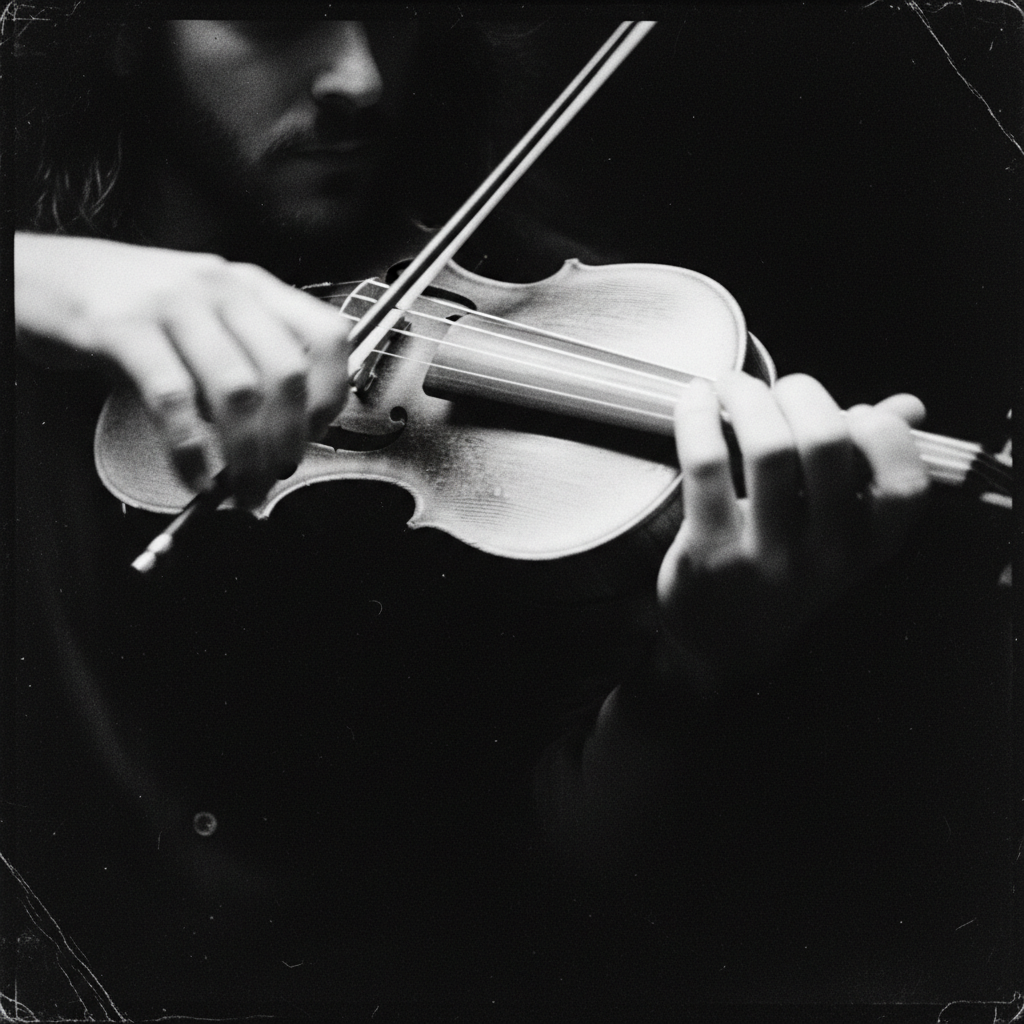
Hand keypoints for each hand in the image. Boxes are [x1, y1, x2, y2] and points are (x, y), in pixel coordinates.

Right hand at [15, 232, 351, 505]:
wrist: (39, 273)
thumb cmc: (128, 305)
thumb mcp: (202, 316)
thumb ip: (246, 358)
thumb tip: (283, 432)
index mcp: (250, 285)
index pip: (327, 336)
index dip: (330, 396)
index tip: (314, 436)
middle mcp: (218, 287)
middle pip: (285, 374)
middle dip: (287, 442)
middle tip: (274, 477)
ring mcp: (170, 303)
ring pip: (237, 393)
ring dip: (246, 456)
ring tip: (239, 489)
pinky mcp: (121, 327)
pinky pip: (173, 402)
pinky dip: (190, 452)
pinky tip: (192, 477)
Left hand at [656, 371, 929, 690]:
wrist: (723, 642)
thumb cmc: (784, 569)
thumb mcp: (837, 532)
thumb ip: (871, 469)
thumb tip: (909, 406)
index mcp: (867, 548)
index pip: (904, 483)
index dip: (880, 431)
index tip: (848, 412)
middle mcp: (824, 556)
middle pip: (826, 443)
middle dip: (800, 392)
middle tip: (777, 386)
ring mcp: (766, 557)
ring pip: (768, 448)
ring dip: (746, 395)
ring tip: (730, 383)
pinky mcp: (709, 552)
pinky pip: (707, 464)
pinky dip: (698, 417)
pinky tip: (695, 398)